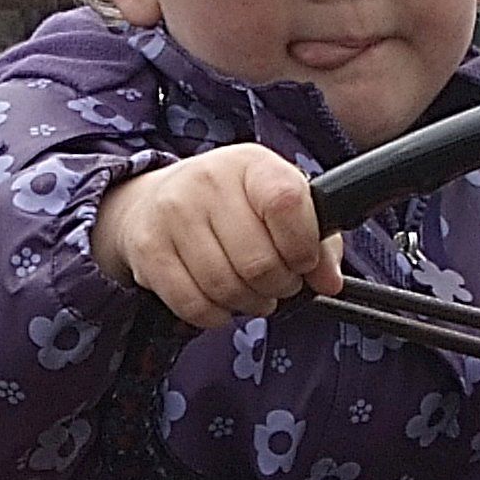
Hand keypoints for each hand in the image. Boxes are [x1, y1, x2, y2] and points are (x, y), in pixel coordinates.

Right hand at [92, 148, 341, 329]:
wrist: (154, 203)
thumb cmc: (230, 207)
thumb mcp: (277, 204)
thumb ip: (318, 240)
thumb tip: (329, 281)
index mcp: (251, 163)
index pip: (288, 203)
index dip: (303, 246)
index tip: (303, 260)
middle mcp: (208, 181)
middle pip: (258, 261)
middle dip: (278, 286)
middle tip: (276, 283)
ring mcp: (173, 214)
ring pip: (226, 288)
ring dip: (248, 303)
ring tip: (251, 293)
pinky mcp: (149, 250)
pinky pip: (194, 305)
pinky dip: (216, 315)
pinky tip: (221, 301)